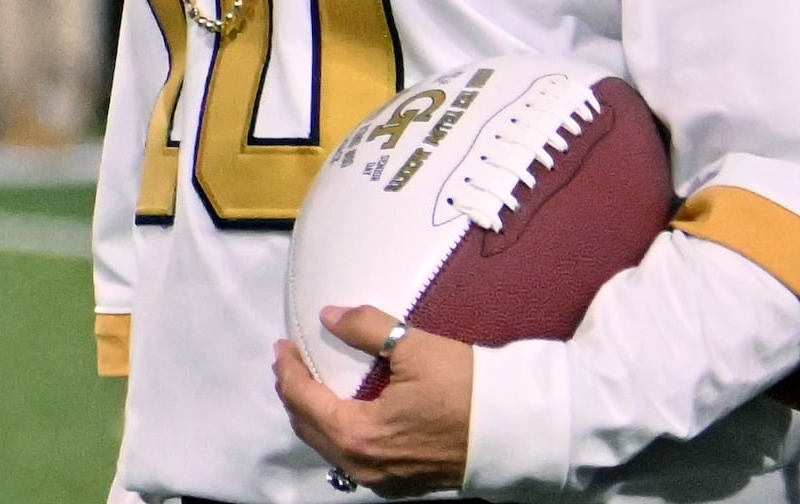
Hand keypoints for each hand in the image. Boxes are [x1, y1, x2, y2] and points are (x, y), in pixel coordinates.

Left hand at [276, 306, 472, 496]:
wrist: (516, 433)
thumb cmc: (466, 389)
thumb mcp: (414, 348)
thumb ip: (366, 328)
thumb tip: (330, 315)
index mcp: (358, 434)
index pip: (303, 400)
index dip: (288, 370)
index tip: (283, 346)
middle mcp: (363, 465)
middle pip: (309, 428)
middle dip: (294, 393)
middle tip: (291, 362)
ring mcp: (383, 480)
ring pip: (330, 448)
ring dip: (314, 416)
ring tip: (311, 385)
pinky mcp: (402, 484)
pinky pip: (354, 461)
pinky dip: (338, 435)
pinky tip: (344, 415)